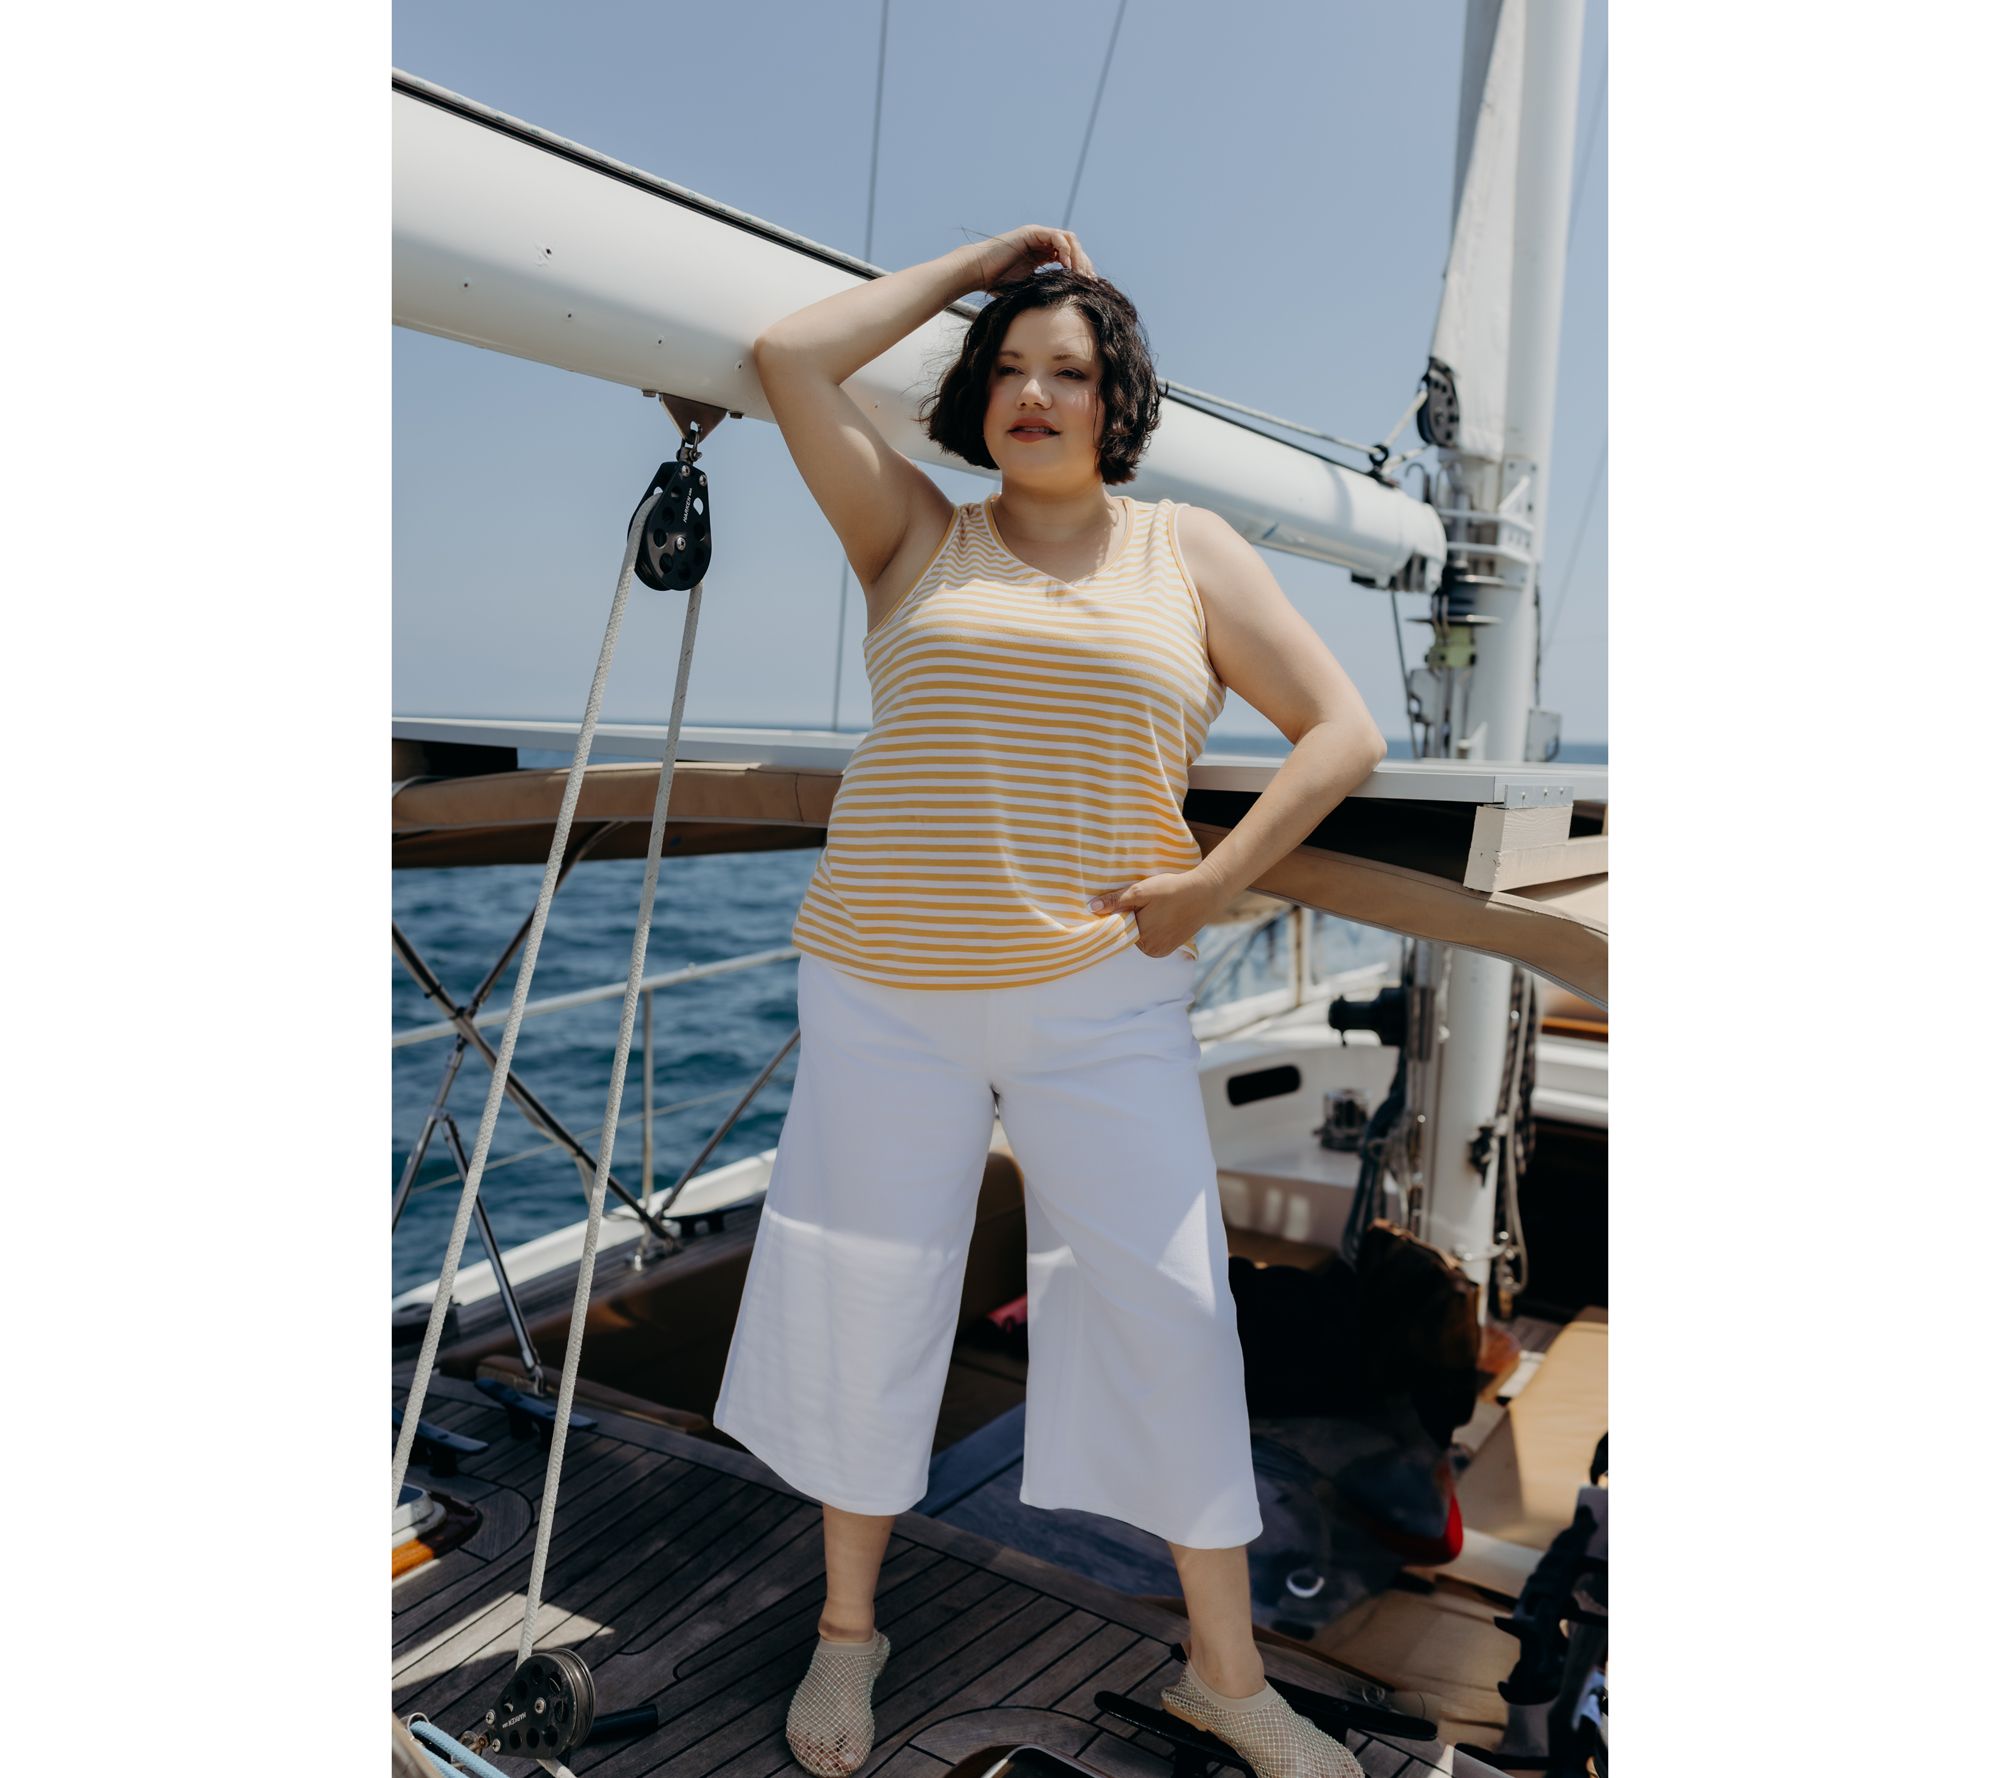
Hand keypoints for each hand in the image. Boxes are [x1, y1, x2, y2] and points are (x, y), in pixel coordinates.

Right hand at [972, 225, 1096, 292]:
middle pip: (1074, 247)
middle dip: (1084, 264)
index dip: (1082, 271)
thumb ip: (1044, 291)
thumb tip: (1063, 312)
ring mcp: (1037, 236)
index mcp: (1043, 255)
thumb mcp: (1028, 290)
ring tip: (1080, 274)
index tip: (1090, 287)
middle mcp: (1042, 243)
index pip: (1071, 258)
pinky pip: (1056, 236)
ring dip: (1077, 255)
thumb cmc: (997, 285)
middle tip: (1089, 281)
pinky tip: (1066, 264)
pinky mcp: (1032, 232)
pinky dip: (1064, 248)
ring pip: (1068, 239)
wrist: (978, 273)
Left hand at [1087, 867, 1229, 956]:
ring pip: (1141, 937)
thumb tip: (1092, 908)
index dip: (1115, 916)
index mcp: (1141, 940)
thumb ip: (1116, 901)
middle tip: (1140, 903)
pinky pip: (1152, 940)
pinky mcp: (1171, 947)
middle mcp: (1151, 951)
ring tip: (1152, 908)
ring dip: (1140, 924)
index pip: (1118, 930)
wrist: (1206, 893)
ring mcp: (1162, 951)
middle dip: (1128, 920)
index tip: (1118, 904)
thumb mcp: (1141, 891)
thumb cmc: (1172, 890)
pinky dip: (1151, 929)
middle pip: (1129, 935)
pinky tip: (1159, 915)